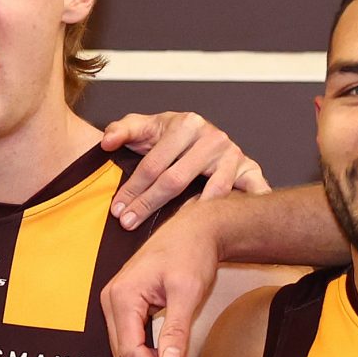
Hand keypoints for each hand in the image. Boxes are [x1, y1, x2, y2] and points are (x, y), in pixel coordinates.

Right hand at [98, 207, 226, 356]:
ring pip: (128, 350)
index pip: (130, 351)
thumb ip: (176, 329)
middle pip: (125, 355)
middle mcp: (112, 300)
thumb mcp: (187, 291)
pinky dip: (152, 354)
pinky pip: (133, 339)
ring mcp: (117, 303)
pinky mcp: (127, 305)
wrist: (193, 229)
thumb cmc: (190, 251)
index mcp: (122, 296)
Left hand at [100, 111, 267, 228]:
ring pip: (211, 192)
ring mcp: (233, 154)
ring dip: (190, 216)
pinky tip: (231, 224)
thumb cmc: (168, 135)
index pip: (153, 164)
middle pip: (176, 180)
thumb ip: (121, 130)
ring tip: (170, 232)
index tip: (117, 209)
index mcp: (186, 124)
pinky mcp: (249, 168)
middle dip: (149, 205)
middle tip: (128, 224)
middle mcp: (213, 137)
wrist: (199, 135)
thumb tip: (107, 142)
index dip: (132, 189)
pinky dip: (246, 206)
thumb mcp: (143, 126)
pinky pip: (250, 190)